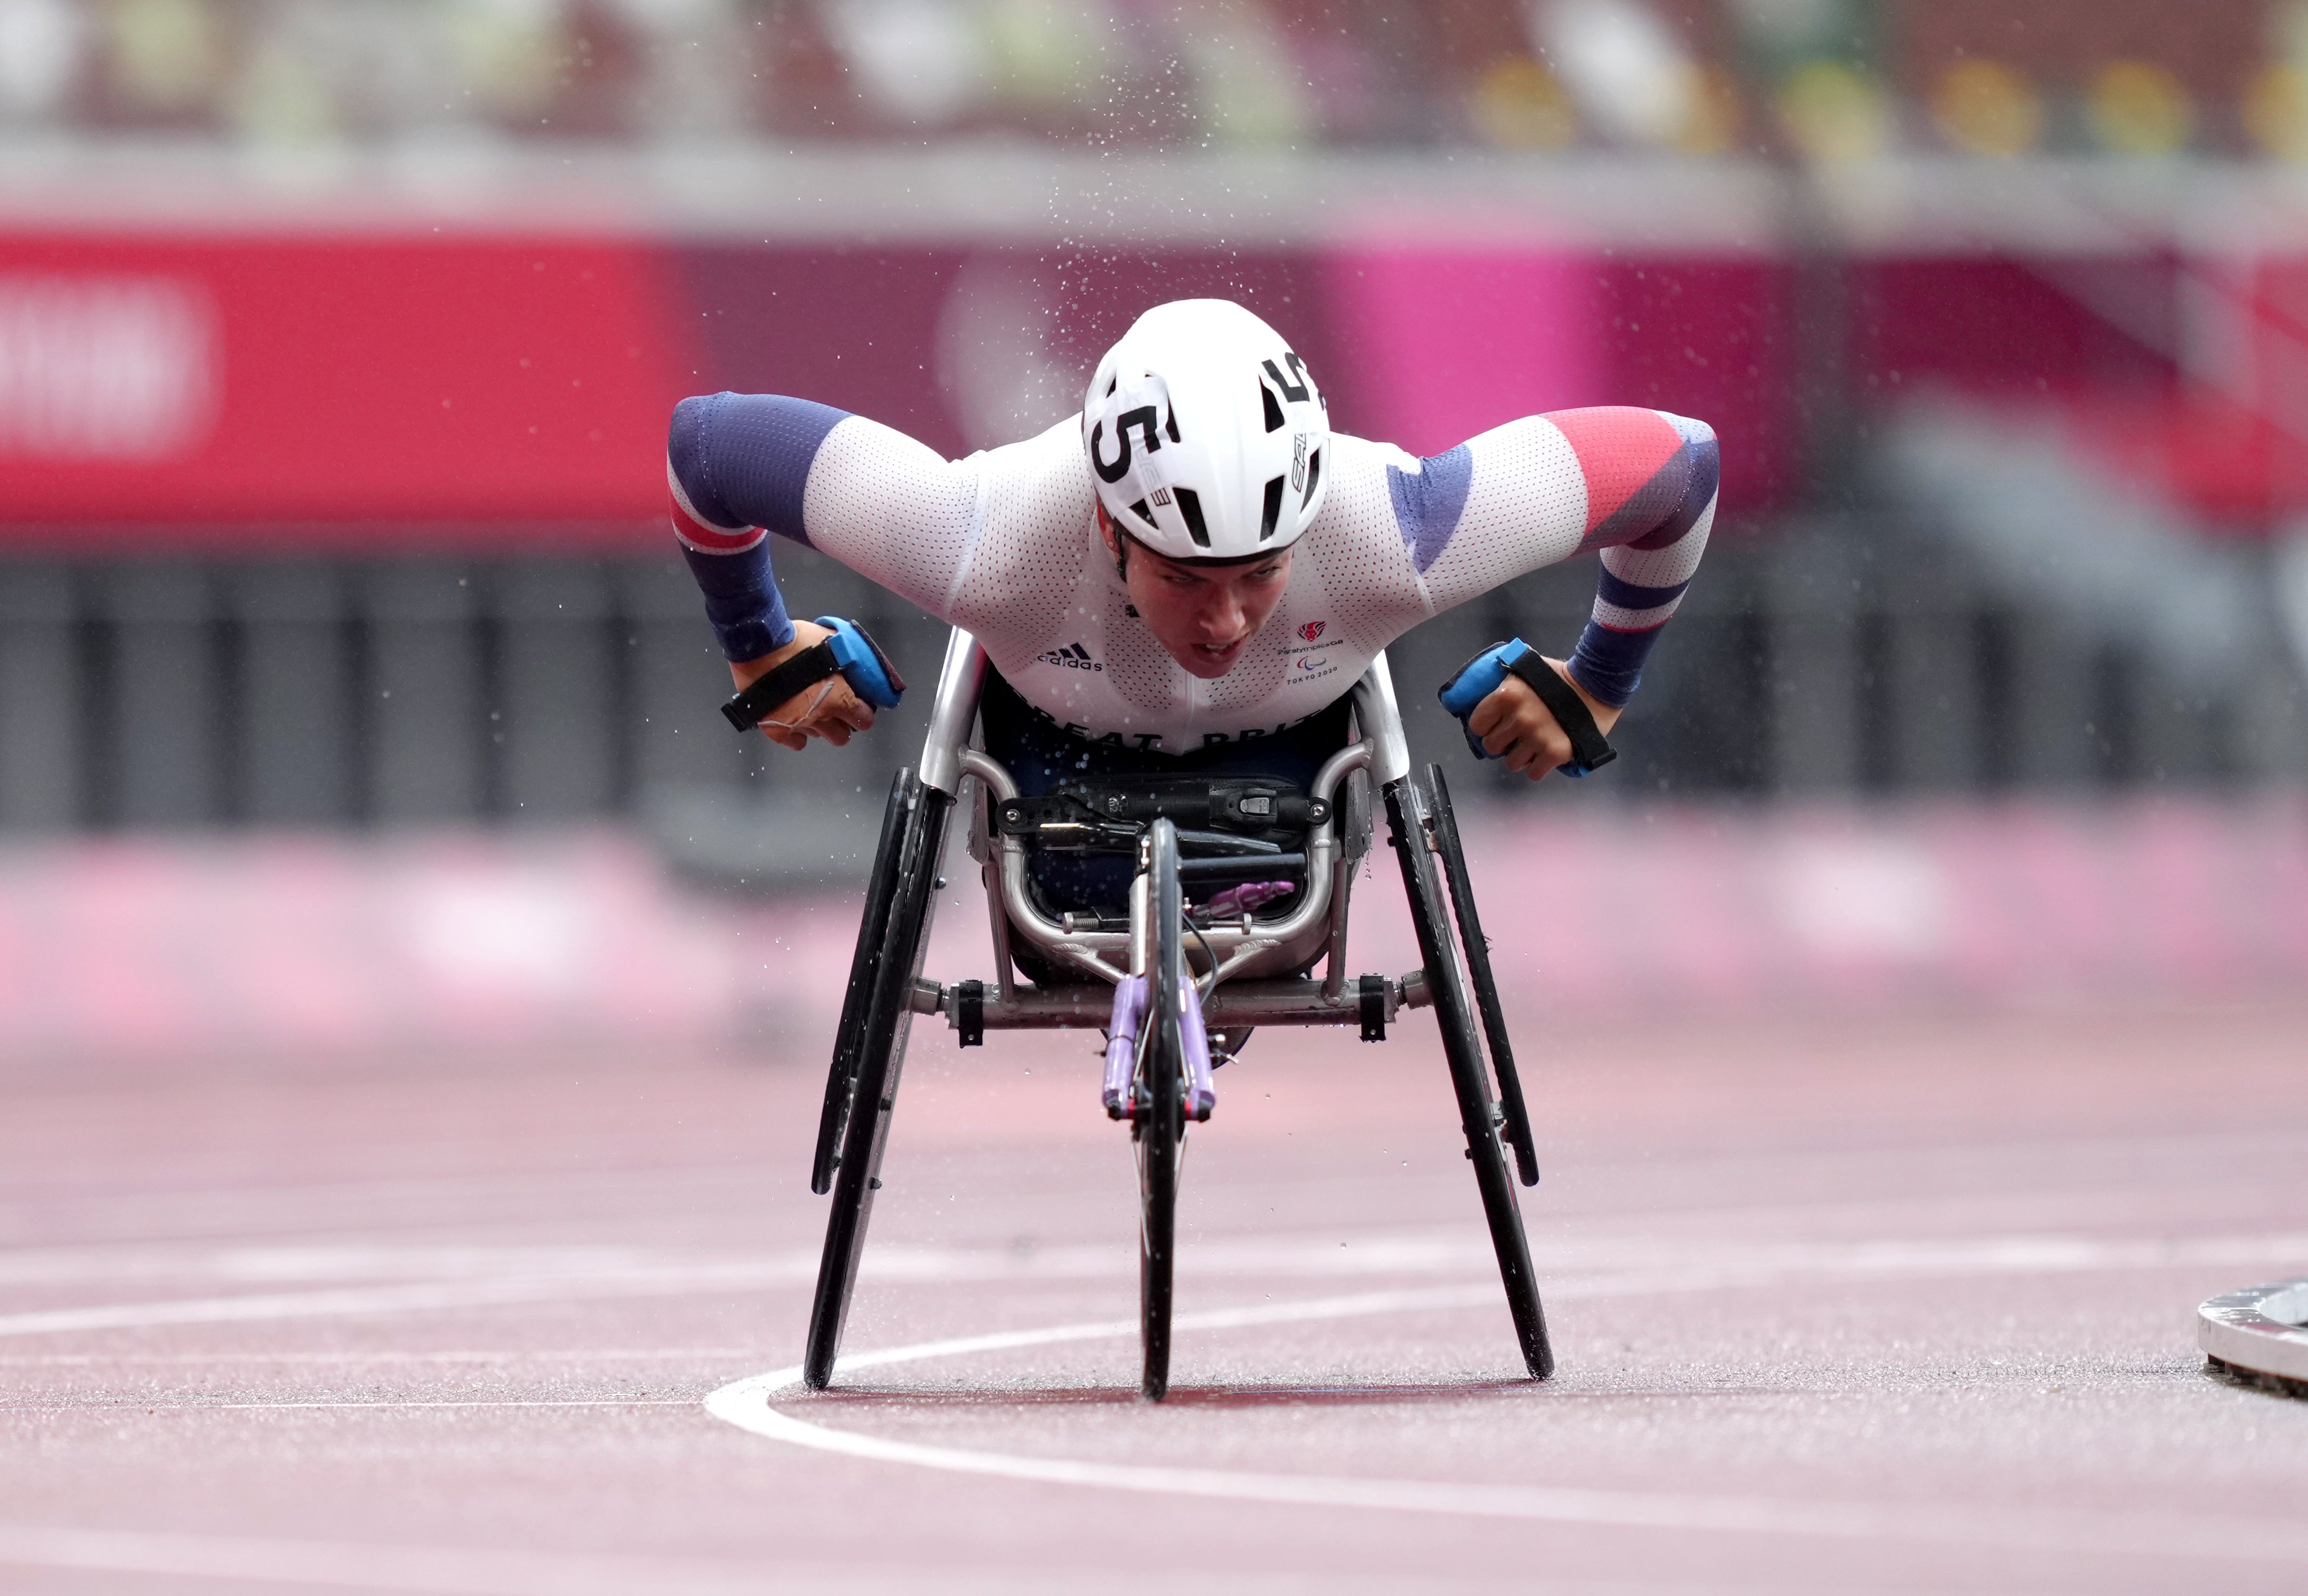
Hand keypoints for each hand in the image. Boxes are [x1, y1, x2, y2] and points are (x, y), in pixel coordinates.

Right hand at [730, 620, 876, 750]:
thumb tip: (859, 664)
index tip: (859, 706)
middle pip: (841, 736)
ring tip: (811, 708)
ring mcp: (797, 724)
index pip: (863, 719)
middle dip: (842, 723)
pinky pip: (795, 741)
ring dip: (818, 725)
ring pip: (818, 736)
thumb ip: (847, 660)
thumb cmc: (794, 640)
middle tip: (835, 710)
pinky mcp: (775, 728)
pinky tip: (794, 719)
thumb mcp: (832, 643)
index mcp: (838, 697)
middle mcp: (820, 715)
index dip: (862, 712)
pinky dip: (797, 733)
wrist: (757, 645)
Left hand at [1466, 656, 1619, 780]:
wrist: (1596, 687)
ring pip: (1512, 764)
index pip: (1477, 724)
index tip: (1495, 726)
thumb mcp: (1525, 672)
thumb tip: (1479, 699)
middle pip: (1492, 747)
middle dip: (1502, 743)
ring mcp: (1538, 737)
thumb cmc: (1558, 677)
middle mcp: (1520, 718)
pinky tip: (1545, 754)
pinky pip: (1534, 773)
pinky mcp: (1556, 753)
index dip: (1485, 727)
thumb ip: (1504, 687)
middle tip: (1514, 737)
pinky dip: (1539, 767)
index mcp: (1507, 695)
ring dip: (1521, 757)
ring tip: (1532, 745)